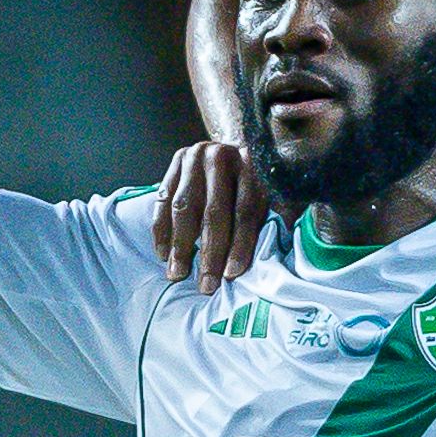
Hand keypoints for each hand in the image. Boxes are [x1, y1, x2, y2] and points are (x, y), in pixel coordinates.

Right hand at [156, 135, 269, 291]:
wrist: (229, 151)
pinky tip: (163, 254)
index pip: (246, 211)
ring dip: (180, 245)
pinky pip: (163, 200)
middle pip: (214, 211)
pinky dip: (162, 230)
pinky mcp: (175, 162)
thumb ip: (271, 221)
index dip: (240, 245)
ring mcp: (194, 157)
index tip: (231, 274)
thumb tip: (273, 260)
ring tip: (178, 274)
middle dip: (209, 252)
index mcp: (252, 166)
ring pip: (184, 207)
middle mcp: (221, 157)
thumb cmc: (253, 184)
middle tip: (205, 285)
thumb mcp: (269, 197)